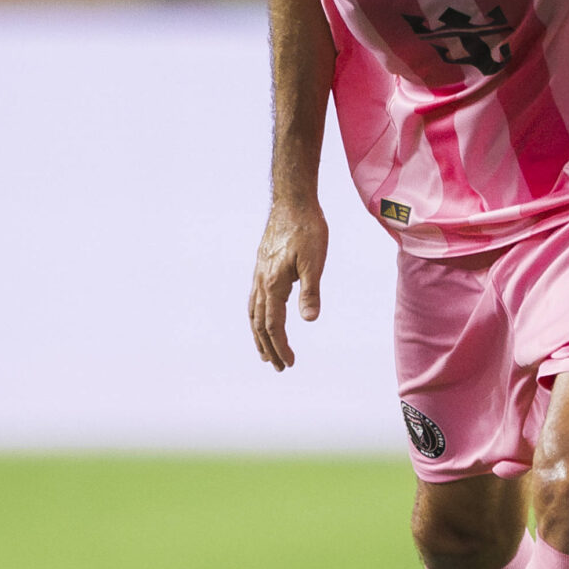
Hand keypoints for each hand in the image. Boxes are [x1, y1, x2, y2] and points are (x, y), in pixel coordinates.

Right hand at [249, 200, 328, 370]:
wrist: (293, 201)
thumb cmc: (307, 229)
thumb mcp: (314, 261)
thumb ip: (311, 292)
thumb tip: (309, 319)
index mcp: (273, 284)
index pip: (273, 325)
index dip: (280, 346)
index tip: (289, 363)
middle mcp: (261, 282)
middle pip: (260, 324)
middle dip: (267, 348)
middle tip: (278, 367)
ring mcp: (259, 274)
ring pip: (253, 312)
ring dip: (258, 335)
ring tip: (264, 352)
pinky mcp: (262, 266)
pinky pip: (254, 299)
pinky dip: (256, 317)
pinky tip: (263, 318)